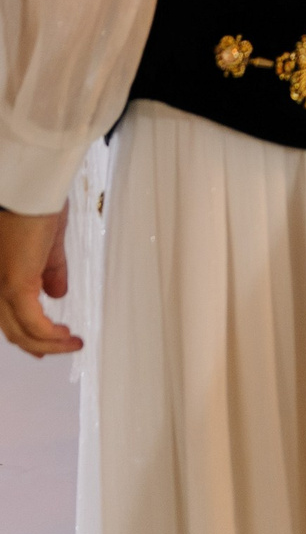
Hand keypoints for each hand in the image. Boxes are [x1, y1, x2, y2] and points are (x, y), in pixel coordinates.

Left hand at [0, 205, 77, 357]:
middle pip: (12, 329)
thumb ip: (51, 269)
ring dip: (48, 343)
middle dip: (39, 344)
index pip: (8, 314)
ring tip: (71, 342)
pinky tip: (66, 336)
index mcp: (1, 273)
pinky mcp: (14, 285)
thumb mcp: (48, 241)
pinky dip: (50, 336)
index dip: (27, 332)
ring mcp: (1, 286)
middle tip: (60, 347)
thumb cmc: (35, 201)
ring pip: (20, 332)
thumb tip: (58, 294)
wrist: (29, 186)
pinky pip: (32, 324)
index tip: (46, 342)